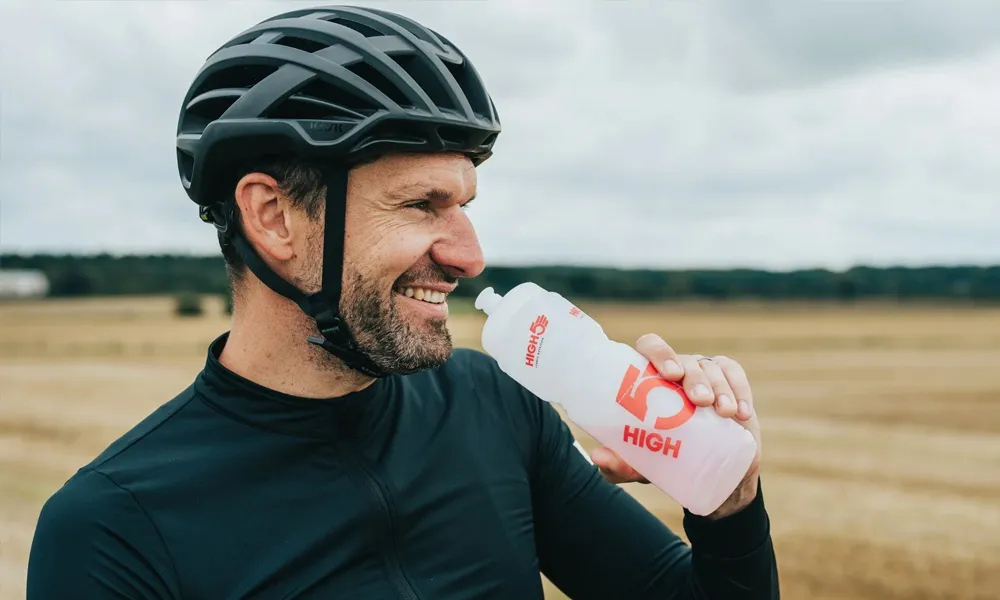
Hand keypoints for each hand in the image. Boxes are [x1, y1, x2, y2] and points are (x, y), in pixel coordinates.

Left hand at [591, 333, 761, 518]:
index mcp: (650, 378)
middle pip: (685, 360)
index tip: (669, 374)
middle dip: (695, 377)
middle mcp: (677, 370)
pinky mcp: (731, 384)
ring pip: (712, 368)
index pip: (650, 347)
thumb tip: (598, 457)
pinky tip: (742, 414)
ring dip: (720, 388)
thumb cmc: (667, 460)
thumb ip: (619, 464)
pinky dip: (740, 391)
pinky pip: (735, 376)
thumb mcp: (643, 466)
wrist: (709, 476)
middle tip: (700, 401)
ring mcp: (705, 374)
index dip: (659, 352)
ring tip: (724, 412)